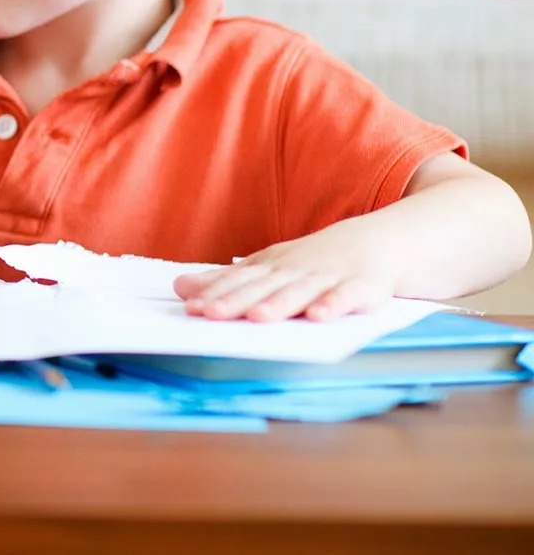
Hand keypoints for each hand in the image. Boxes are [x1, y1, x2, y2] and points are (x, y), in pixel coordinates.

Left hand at [172, 232, 396, 321]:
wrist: (377, 241)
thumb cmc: (313, 261)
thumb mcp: (269, 267)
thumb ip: (227, 280)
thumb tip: (180, 287)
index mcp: (272, 267)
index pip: (239, 281)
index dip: (216, 294)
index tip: (191, 308)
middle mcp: (296, 270)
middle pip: (263, 287)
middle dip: (236, 301)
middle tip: (210, 314)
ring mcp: (329, 277)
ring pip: (300, 292)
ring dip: (280, 304)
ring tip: (258, 318)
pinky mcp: (362, 287)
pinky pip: (347, 297)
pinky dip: (334, 305)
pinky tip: (318, 317)